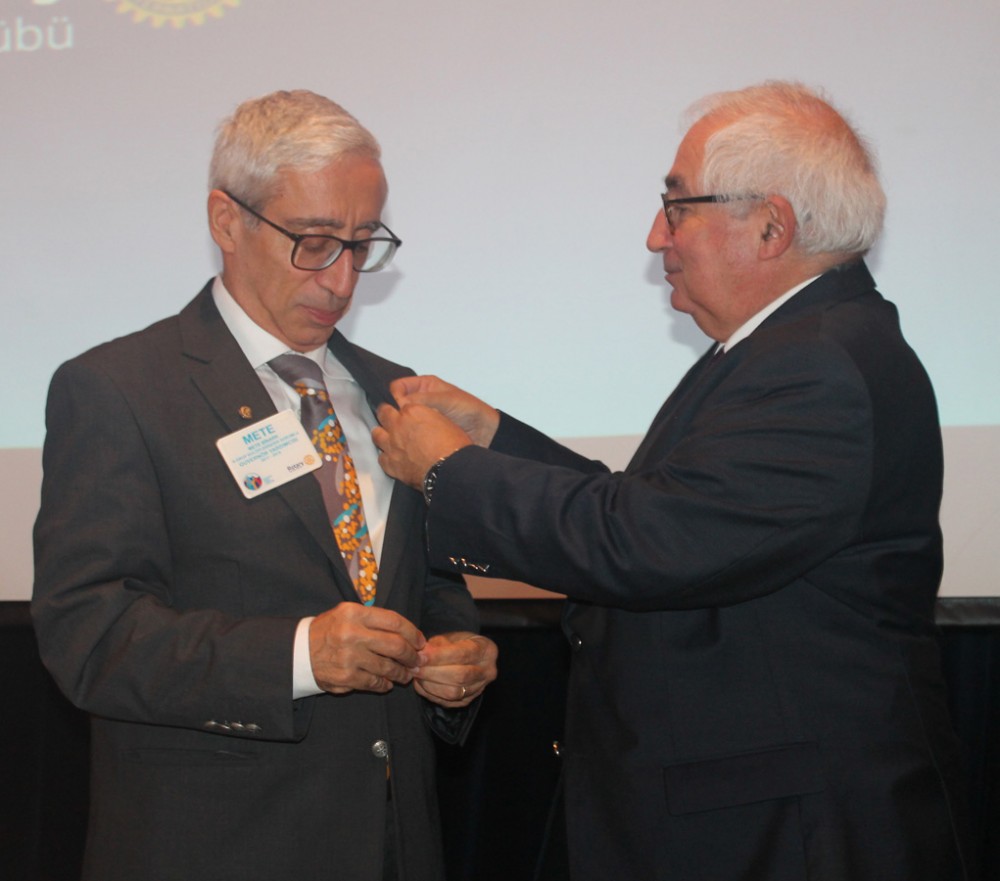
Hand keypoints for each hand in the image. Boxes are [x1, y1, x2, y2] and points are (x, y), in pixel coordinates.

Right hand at [309, 603, 425, 694]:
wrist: (299, 652)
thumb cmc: (329, 630)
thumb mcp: (347, 613)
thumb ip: (375, 620)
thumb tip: (408, 635)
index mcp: (355, 613)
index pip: (395, 621)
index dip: (412, 633)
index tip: (420, 641)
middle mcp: (353, 633)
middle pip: (396, 645)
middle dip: (412, 655)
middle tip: (417, 661)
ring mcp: (349, 657)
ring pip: (388, 667)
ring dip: (402, 673)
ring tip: (406, 674)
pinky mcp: (346, 677)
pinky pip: (375, 682)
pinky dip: (385, 684)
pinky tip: (387, 683)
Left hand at [373, 401, 472, 488]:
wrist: (450, 470)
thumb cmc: (454, 445)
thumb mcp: (446, 421)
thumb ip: (430, 416)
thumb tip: (427, 417)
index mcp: (412, 411)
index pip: (400, 402)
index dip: (403, 407)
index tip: (405, 410)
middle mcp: (398, 425)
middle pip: (383, 413)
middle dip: (386, 414)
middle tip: (392, 418)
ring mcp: (391, 445)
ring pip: (376, 434)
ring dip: (382, 434)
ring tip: (389, 438)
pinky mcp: (390, 464)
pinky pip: (381, 458)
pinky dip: (386, 457)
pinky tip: (393, 458)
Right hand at [389, 375, 499, 446]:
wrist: (484, 432)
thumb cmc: (469, 410)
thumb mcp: (447, 400)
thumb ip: (424, 399)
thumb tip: (401, 404)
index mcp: (424, 386)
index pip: (399, 386)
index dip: (395, 395)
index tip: (399, 407)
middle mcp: (420, 400)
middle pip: (397, 403)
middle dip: (396, 412)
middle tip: (399, 421)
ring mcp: (421, 416)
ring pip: (402, 419)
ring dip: (401, 425)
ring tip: (405, 432)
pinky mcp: (423, 431)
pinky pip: (409, 432)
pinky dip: (407, 435)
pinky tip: (409, 440)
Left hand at [413, 631, 497, 707]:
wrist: (469, 657)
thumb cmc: (458, 643)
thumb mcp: (450, 637)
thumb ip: (438, 645)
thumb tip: (421, 654)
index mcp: (487, 650)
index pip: (462, 655)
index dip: (439, 657)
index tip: (420, 656)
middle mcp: (488, 671)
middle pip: (459, 676)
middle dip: (433, 672)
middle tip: (414, 667)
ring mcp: (480, 688)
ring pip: (454, 692)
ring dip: (430, 685)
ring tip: (416, 675)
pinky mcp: (468, 701)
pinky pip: (448, 702)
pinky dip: (431, 694)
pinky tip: (421, 684)